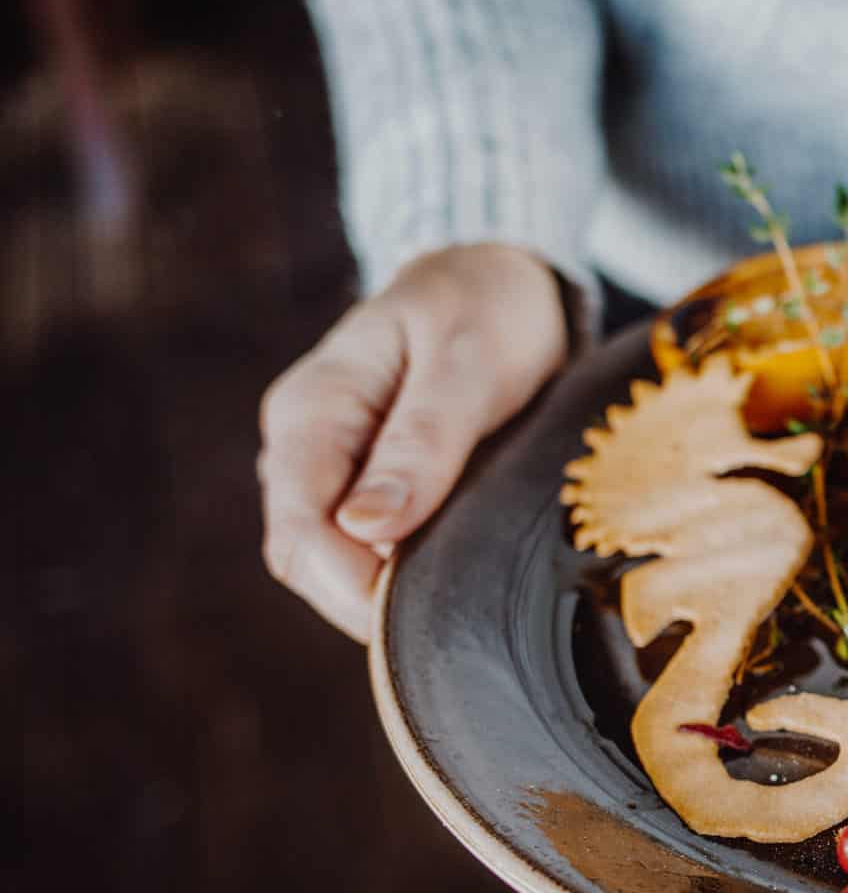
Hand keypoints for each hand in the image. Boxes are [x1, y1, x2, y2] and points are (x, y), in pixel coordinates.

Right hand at [259, 244, 567, 638]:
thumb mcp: (466, 364)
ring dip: (384, 589)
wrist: (502, 278)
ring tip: (460, 594)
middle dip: (365, 599)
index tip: (420, 614)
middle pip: (306, 557)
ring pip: (333, 560)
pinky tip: (451, 573)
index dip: (349, 588)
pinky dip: (400, 570)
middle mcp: (305, 443)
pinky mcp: (366, 479)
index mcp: (312, 410)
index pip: (299, 531)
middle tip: (455, 613)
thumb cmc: (486, 308)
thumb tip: (366, 530)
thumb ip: (420, 443)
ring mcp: (331, 464)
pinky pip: (365, 545)